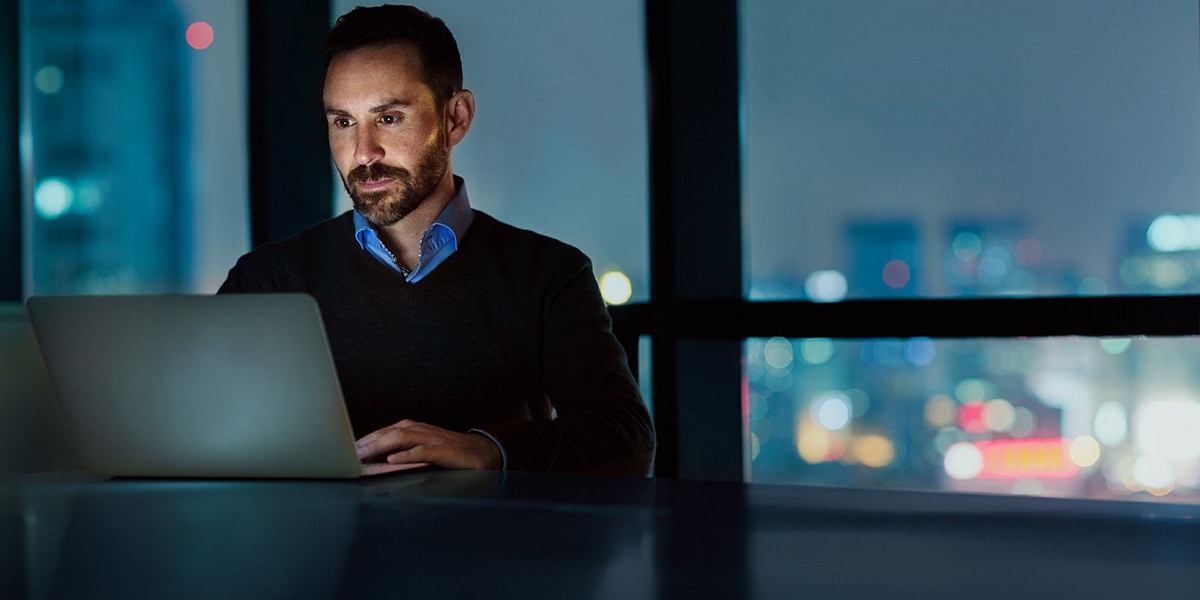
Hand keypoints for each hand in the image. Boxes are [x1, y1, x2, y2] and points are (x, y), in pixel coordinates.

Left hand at [355, 419, 501, 470]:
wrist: (477, 453)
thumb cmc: (446, 452)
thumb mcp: (419, 449)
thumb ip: (399, 451)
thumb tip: (375, 460)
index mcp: (411, 428)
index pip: (382, 432)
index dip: (364, 440)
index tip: (345, 451)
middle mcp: (418, 429)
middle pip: (387, 433)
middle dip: (367, 442)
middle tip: (348, 453)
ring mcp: (430, 438)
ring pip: (401, 438)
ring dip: (380, 446)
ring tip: (364, 455)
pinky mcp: (441, 449)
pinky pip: (421, 451)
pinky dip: (406, 455)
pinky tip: (393, 460)